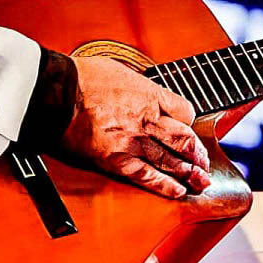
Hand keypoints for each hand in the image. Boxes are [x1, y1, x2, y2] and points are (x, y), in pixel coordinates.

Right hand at [61, 55, 210, 198]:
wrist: (57, 91)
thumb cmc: (81, 77)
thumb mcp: (120, 71)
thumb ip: (137, 87)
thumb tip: (141, 94)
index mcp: (150, 95)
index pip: (185, 111)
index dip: (189, 120)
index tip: (187, 126)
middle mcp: (147, 119)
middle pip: (184, 139)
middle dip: (197, 153)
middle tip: (204, 163)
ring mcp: (133, 141)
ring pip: (170, 160)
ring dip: (189, 173)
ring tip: (199, 181)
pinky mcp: (116, 160)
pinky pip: (146, 176)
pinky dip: (165, 186)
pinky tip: (177, 192)